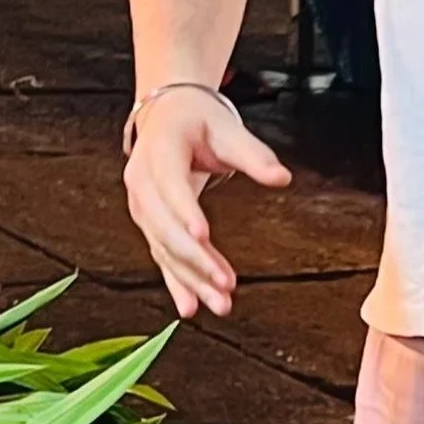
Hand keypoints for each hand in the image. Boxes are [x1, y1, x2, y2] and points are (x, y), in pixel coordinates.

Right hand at [122, 87, 291, 318]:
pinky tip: (191, 307)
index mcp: (160, 151)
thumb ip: (255, 156)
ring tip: (219, 302)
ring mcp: (142, 206)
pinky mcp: (150, 224)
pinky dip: (178, 282)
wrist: (168, 117)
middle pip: (165, 226)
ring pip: (164, 248)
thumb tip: (281, 177)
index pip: (170, 185)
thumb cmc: (197, 120)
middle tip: (225, 282)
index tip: (203, 235)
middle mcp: (142, 181)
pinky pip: (163, 256)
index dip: (185, 211)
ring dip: (190, 278)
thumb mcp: (228, 129)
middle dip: (195, 258)